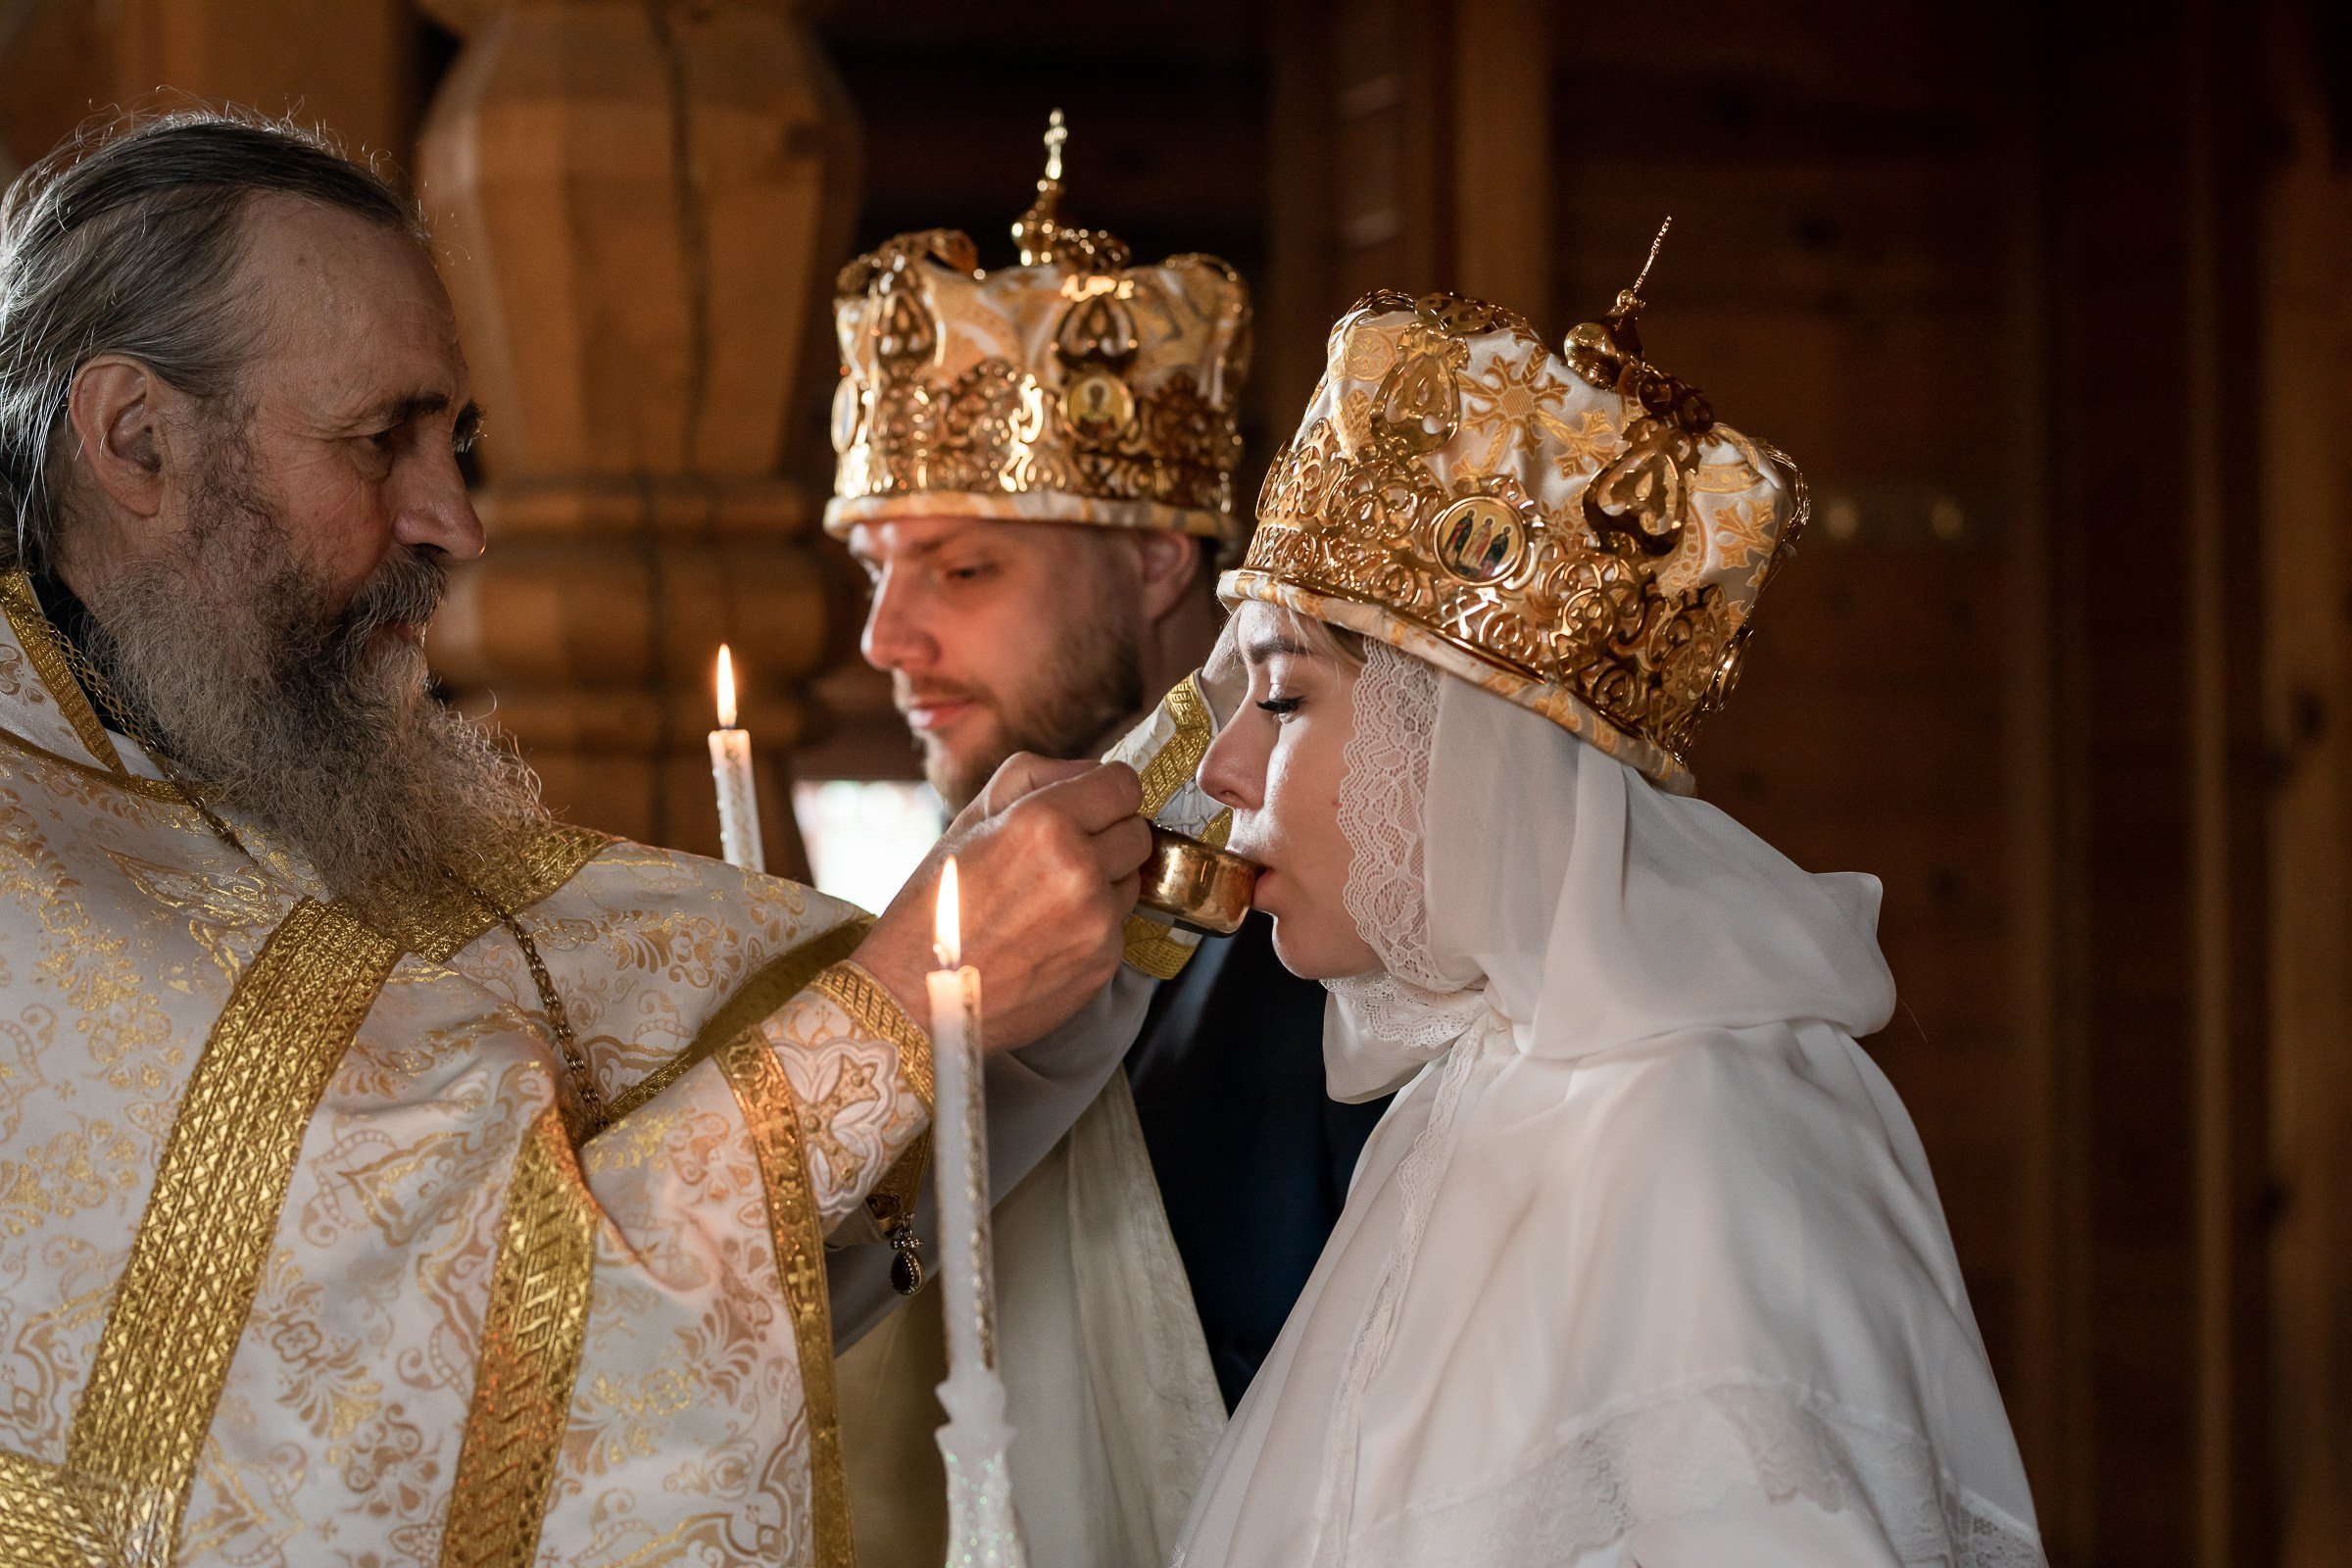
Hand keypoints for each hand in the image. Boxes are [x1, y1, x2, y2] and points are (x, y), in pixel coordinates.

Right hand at [853, 755, 1150, 1051]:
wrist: (915, 999)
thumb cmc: (934, 907)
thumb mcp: (968, 820)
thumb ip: (1034, 778)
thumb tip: (1091, 771)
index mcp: (1044, 823)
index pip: (1124, 784)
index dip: (1106, 791)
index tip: (1090, 805)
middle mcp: (1079, 869)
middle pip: (1137, 831)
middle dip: (1109, 835)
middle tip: (1063, 853)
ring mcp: (1097, 920)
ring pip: (1133, 879)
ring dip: (1105, 881)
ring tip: (1049, 899)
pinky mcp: (1104, 962)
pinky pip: (1120, 924)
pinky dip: (1095, 924)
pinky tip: (1049, 934)